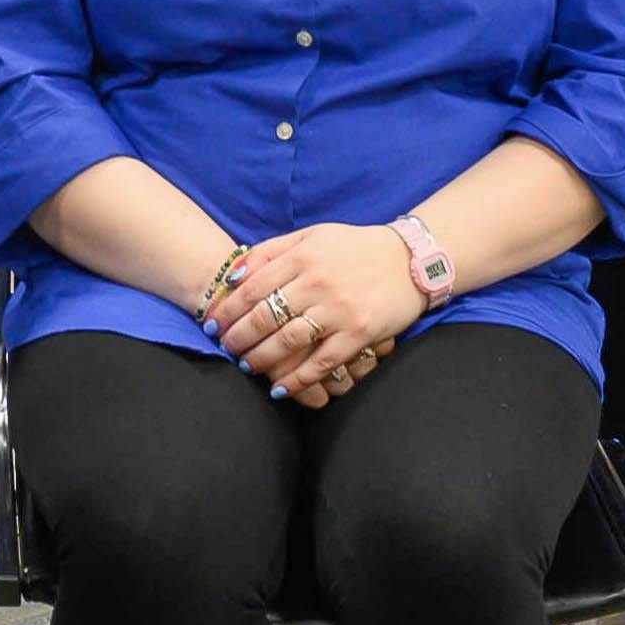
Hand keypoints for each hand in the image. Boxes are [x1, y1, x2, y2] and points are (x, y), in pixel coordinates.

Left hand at [205, 221, 421, 403]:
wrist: (411, 259)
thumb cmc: (356, 248)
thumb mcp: (314, 235)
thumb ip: (273, 250)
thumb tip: (234, 274)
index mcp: (303, 255)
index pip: (252, 286)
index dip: (228, 308)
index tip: (213, 323)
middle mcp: (317, 282)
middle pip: (264, 316)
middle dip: (238, 337)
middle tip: (224, 348)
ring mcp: (338, 310)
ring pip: (287, 341)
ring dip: (261, 359)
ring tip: (246, 366)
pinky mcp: (358, 334)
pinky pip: (320, 363)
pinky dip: (297, 379)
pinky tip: (279, 389)